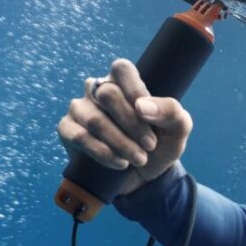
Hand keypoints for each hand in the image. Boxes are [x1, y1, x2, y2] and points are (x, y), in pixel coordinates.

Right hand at [56, 58, 193, 195]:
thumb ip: (170, 111)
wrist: (144, 176)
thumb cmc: (161, 143)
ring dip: (121, 143)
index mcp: (123, 81)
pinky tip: (120, 163)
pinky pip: (79, 137)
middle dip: (132, 125)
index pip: (122, 69)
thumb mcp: (178, 128)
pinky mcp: (67, 130)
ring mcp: (80, 109)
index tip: (151, 119)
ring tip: (139, 159)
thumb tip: (142, 106)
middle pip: (108, 95)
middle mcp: (98, 90)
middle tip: (149, 146)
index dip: (135, 92)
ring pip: (94, 120)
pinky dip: (102, 153)